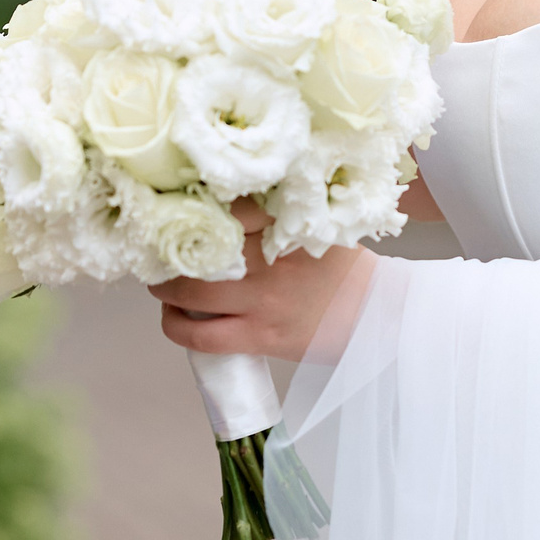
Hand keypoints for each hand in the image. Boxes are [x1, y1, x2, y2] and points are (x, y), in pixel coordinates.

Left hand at [150, 200, 369, 360]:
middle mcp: (270, 261)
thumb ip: (278, 212)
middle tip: (160, 250)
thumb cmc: (346, 269)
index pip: (225, 208)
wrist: (378, 316)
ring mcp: (263, 301)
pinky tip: (175, 320)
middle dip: (169, 251)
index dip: (193, 208)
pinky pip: (202, 337)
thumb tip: (224, 202)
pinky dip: (178, 328)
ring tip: (163, 284)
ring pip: (190, 294)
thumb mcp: (320, 225)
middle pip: (197, 250)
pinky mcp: (260, 337)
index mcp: (286, 225)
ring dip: (166, 289)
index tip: (176, 209)